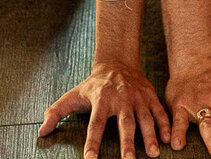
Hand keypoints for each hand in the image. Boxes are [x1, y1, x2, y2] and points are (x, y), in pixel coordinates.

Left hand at [39, 63, 169, 158]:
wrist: (117, 61)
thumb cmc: (93, 85)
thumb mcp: (73, 95)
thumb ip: (57, 112)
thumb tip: (41, 132)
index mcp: (101, 99)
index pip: (95, 124)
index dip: (92, 142)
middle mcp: (120, 98)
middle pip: (125, 122)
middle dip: (128, 142)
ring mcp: (137, 96)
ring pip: (145, 118)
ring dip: (150, 136)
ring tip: (153, 154)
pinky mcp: (149, 95)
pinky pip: (159, 111)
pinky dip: (165, 124)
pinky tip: (168, 139)